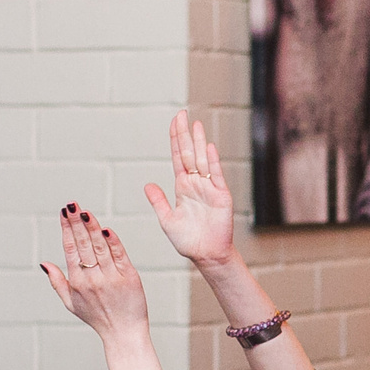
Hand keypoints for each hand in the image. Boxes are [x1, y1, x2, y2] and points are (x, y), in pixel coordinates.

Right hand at [40, 204, 151, 342]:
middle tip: (72, 205)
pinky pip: (119, 255)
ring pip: (100, 247)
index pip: (70, 249)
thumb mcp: (71, 303)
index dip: (67, 230)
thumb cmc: (97, 318)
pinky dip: (113, 242)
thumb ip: (57, 282)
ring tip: (86, 211)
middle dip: (76, 222)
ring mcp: (111, 277)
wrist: (124, 333)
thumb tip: (44, 263)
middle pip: (83, 244)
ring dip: (92, 227)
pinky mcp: (129, 277)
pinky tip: (106, 229)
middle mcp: (93, 278)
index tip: (63, 213)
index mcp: (77, 282)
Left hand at [144, 110, 234, 270]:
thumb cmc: (188, 240)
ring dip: (199, 142)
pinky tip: (209, 147)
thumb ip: (158, 201)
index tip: (174, 122)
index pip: (178, 158)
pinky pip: (216, 175)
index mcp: (183, 187)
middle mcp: (196, 184)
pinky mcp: (221, 196)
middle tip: (182, 114)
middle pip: (190, 153)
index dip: (176, 140)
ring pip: (202, 160)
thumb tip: (148, 185)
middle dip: (185, 134)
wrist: (206, 255)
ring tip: (196, 124)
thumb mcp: (167, 220)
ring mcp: (209, 188)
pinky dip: (213, 161)